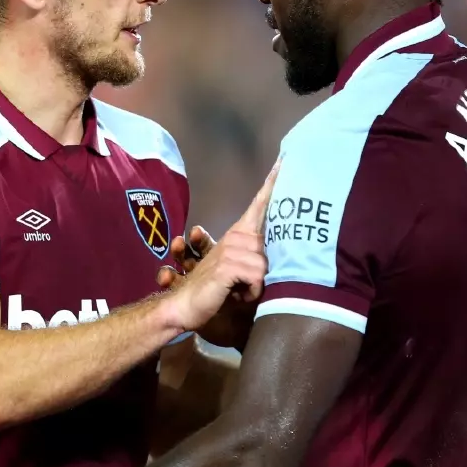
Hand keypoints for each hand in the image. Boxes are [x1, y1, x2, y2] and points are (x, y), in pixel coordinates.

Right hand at [164, 161, 277, 333]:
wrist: (183, 305)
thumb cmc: (214, 289)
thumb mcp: (237, 270)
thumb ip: (253, 257)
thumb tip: (280, 252)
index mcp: (238, 234)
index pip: (258, 205)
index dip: (272, 184)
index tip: (284, 161)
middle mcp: (235, 236)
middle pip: (271, 248)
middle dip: (263, 272)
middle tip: (244, 284)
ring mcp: (230, 249)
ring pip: (265, 265)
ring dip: (256, 285)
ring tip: (238, 289)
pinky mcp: (228, 265)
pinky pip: (256, 276)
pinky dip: (251, 291)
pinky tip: (236, 294)